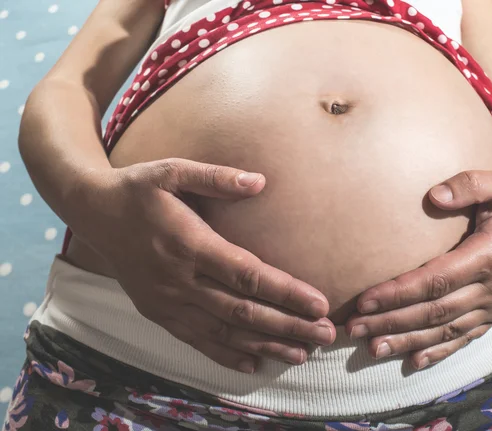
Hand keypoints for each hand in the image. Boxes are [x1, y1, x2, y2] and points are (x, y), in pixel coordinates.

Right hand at [66, 158, 334, 373]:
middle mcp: (179, 279)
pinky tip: (254, 363)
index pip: (246, 275)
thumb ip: (215, 177)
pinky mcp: (157, 312)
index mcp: (188, 244)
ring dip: (264, 345)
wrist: (92, 213)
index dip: (285, 292)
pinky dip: (226, 354)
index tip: (319, 304)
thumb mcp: (171, 171)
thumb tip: (260, 181)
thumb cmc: (138, 189)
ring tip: (301, 355)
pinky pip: (195, 340)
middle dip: (287, 326)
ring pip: (223, 331)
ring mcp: (166, 301)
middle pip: (242, 310)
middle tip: (325, 335)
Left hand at [346, 170, 491, 369]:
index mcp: (489, 256)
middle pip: (434, 311)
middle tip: (353, 328)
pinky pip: (465, 338)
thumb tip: (433, 196)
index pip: (436, 280)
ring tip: (373, 348)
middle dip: (391, 321)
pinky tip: (413, 361)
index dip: (398, 293)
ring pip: (446, 330)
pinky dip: (439, 352)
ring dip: (407, 341)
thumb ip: (468, 185)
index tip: (364, 300)